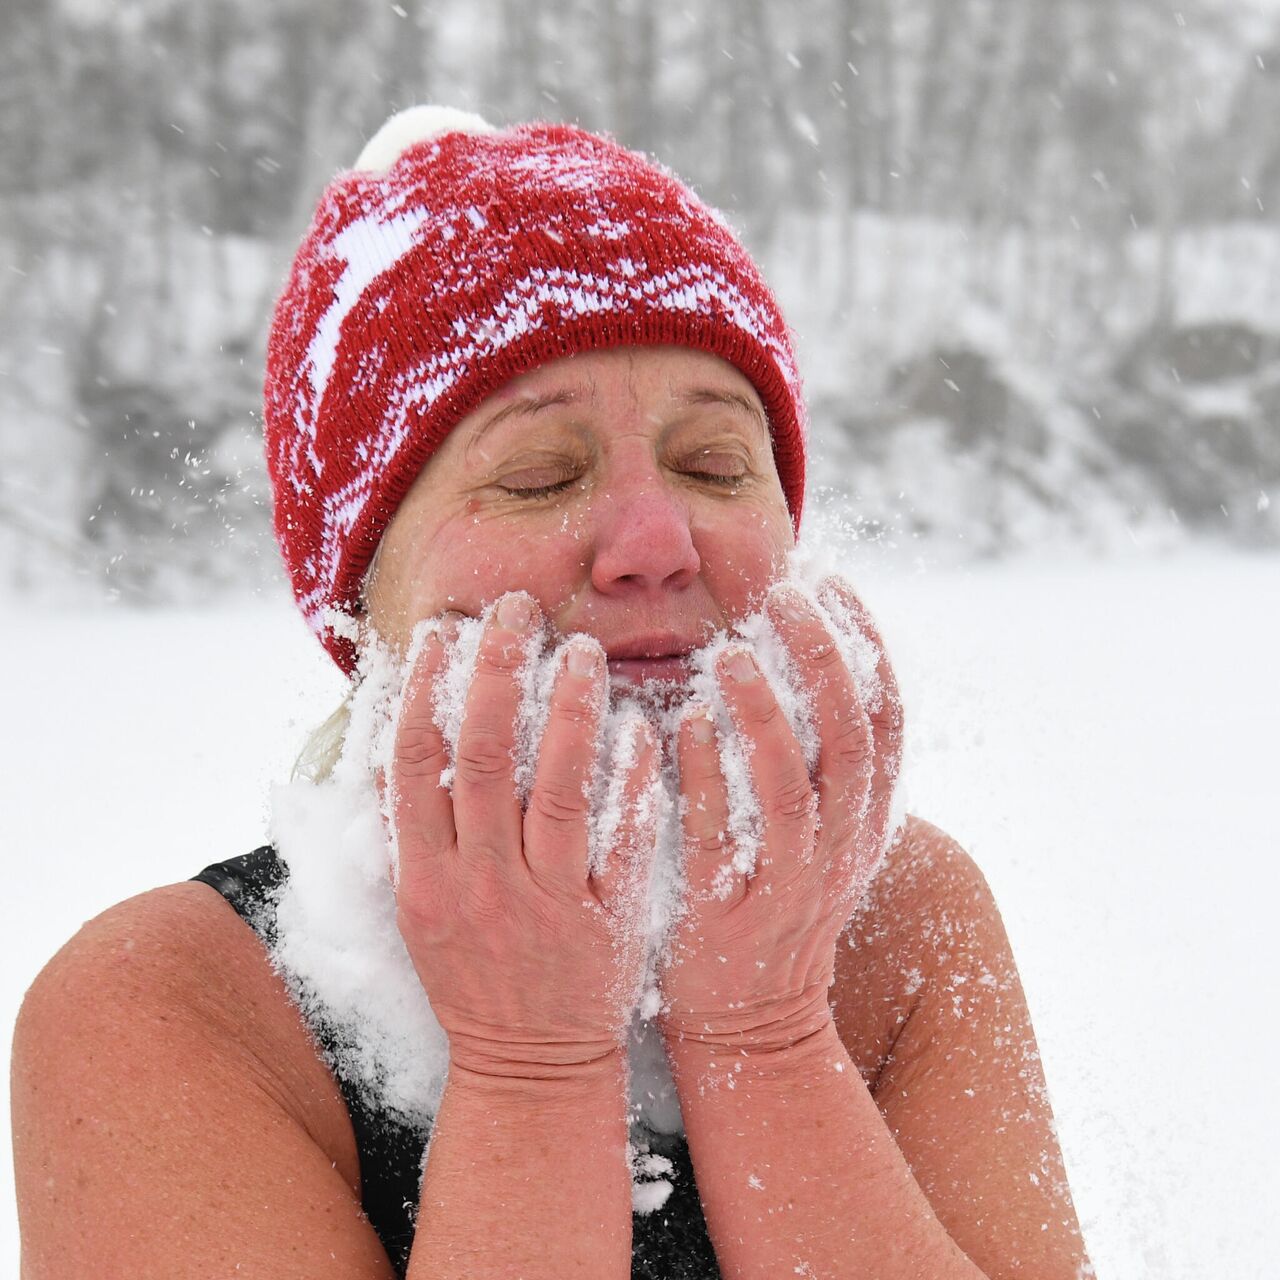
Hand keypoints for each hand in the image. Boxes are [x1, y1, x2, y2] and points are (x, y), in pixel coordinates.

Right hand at [390, 592, 658, 1079]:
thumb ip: (417, 829)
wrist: (530, 1068)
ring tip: (583, 648)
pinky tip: (640, 726)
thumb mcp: (424, 908)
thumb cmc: (476, 975)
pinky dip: (630, 782)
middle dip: (496, 675)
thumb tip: (407, 734)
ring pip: (556, 793)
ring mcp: (547, 905)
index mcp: (424, 878)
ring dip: (568, 712)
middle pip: (483, 760)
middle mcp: (480, 886)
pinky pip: (622, 844)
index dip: (424, 690)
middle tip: (518, 608)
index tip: (442, 629)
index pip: (413, 765)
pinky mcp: (609, 924)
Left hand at [658, 577, 903, 1055]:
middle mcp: (840, 846)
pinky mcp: (730, 911)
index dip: (863, 643)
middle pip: (848, 739)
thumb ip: (815, 757)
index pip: (884, 717)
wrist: (752, 1017)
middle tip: (781, 595)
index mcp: (864, 817)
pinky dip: (710, 777)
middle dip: (822, 659)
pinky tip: (685, 724)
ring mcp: (788, 882)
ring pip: (792, 786)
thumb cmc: (775, 900)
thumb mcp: (819, 831)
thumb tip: (804, 659)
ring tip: (729, 652)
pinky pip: (724, 838)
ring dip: (764, 713)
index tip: (829, 580)